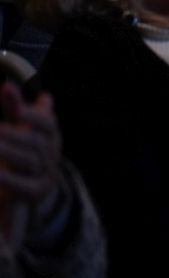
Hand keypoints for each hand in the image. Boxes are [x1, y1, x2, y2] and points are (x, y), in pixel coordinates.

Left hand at [0, 84, 61, 207]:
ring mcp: (45, 175)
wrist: (35, 189)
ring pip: (30, 162)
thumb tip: (6, 85)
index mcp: (50, 136)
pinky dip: (9, 179)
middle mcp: (51, 155)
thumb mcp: (20, 129)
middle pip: (37, 143)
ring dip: (9, 153)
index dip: (34, 116)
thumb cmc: (24, 151)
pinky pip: (23, 186)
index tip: (16, 110)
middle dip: (15, 135)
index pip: (48, 124)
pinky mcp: (35, 193)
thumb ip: (14, 108)